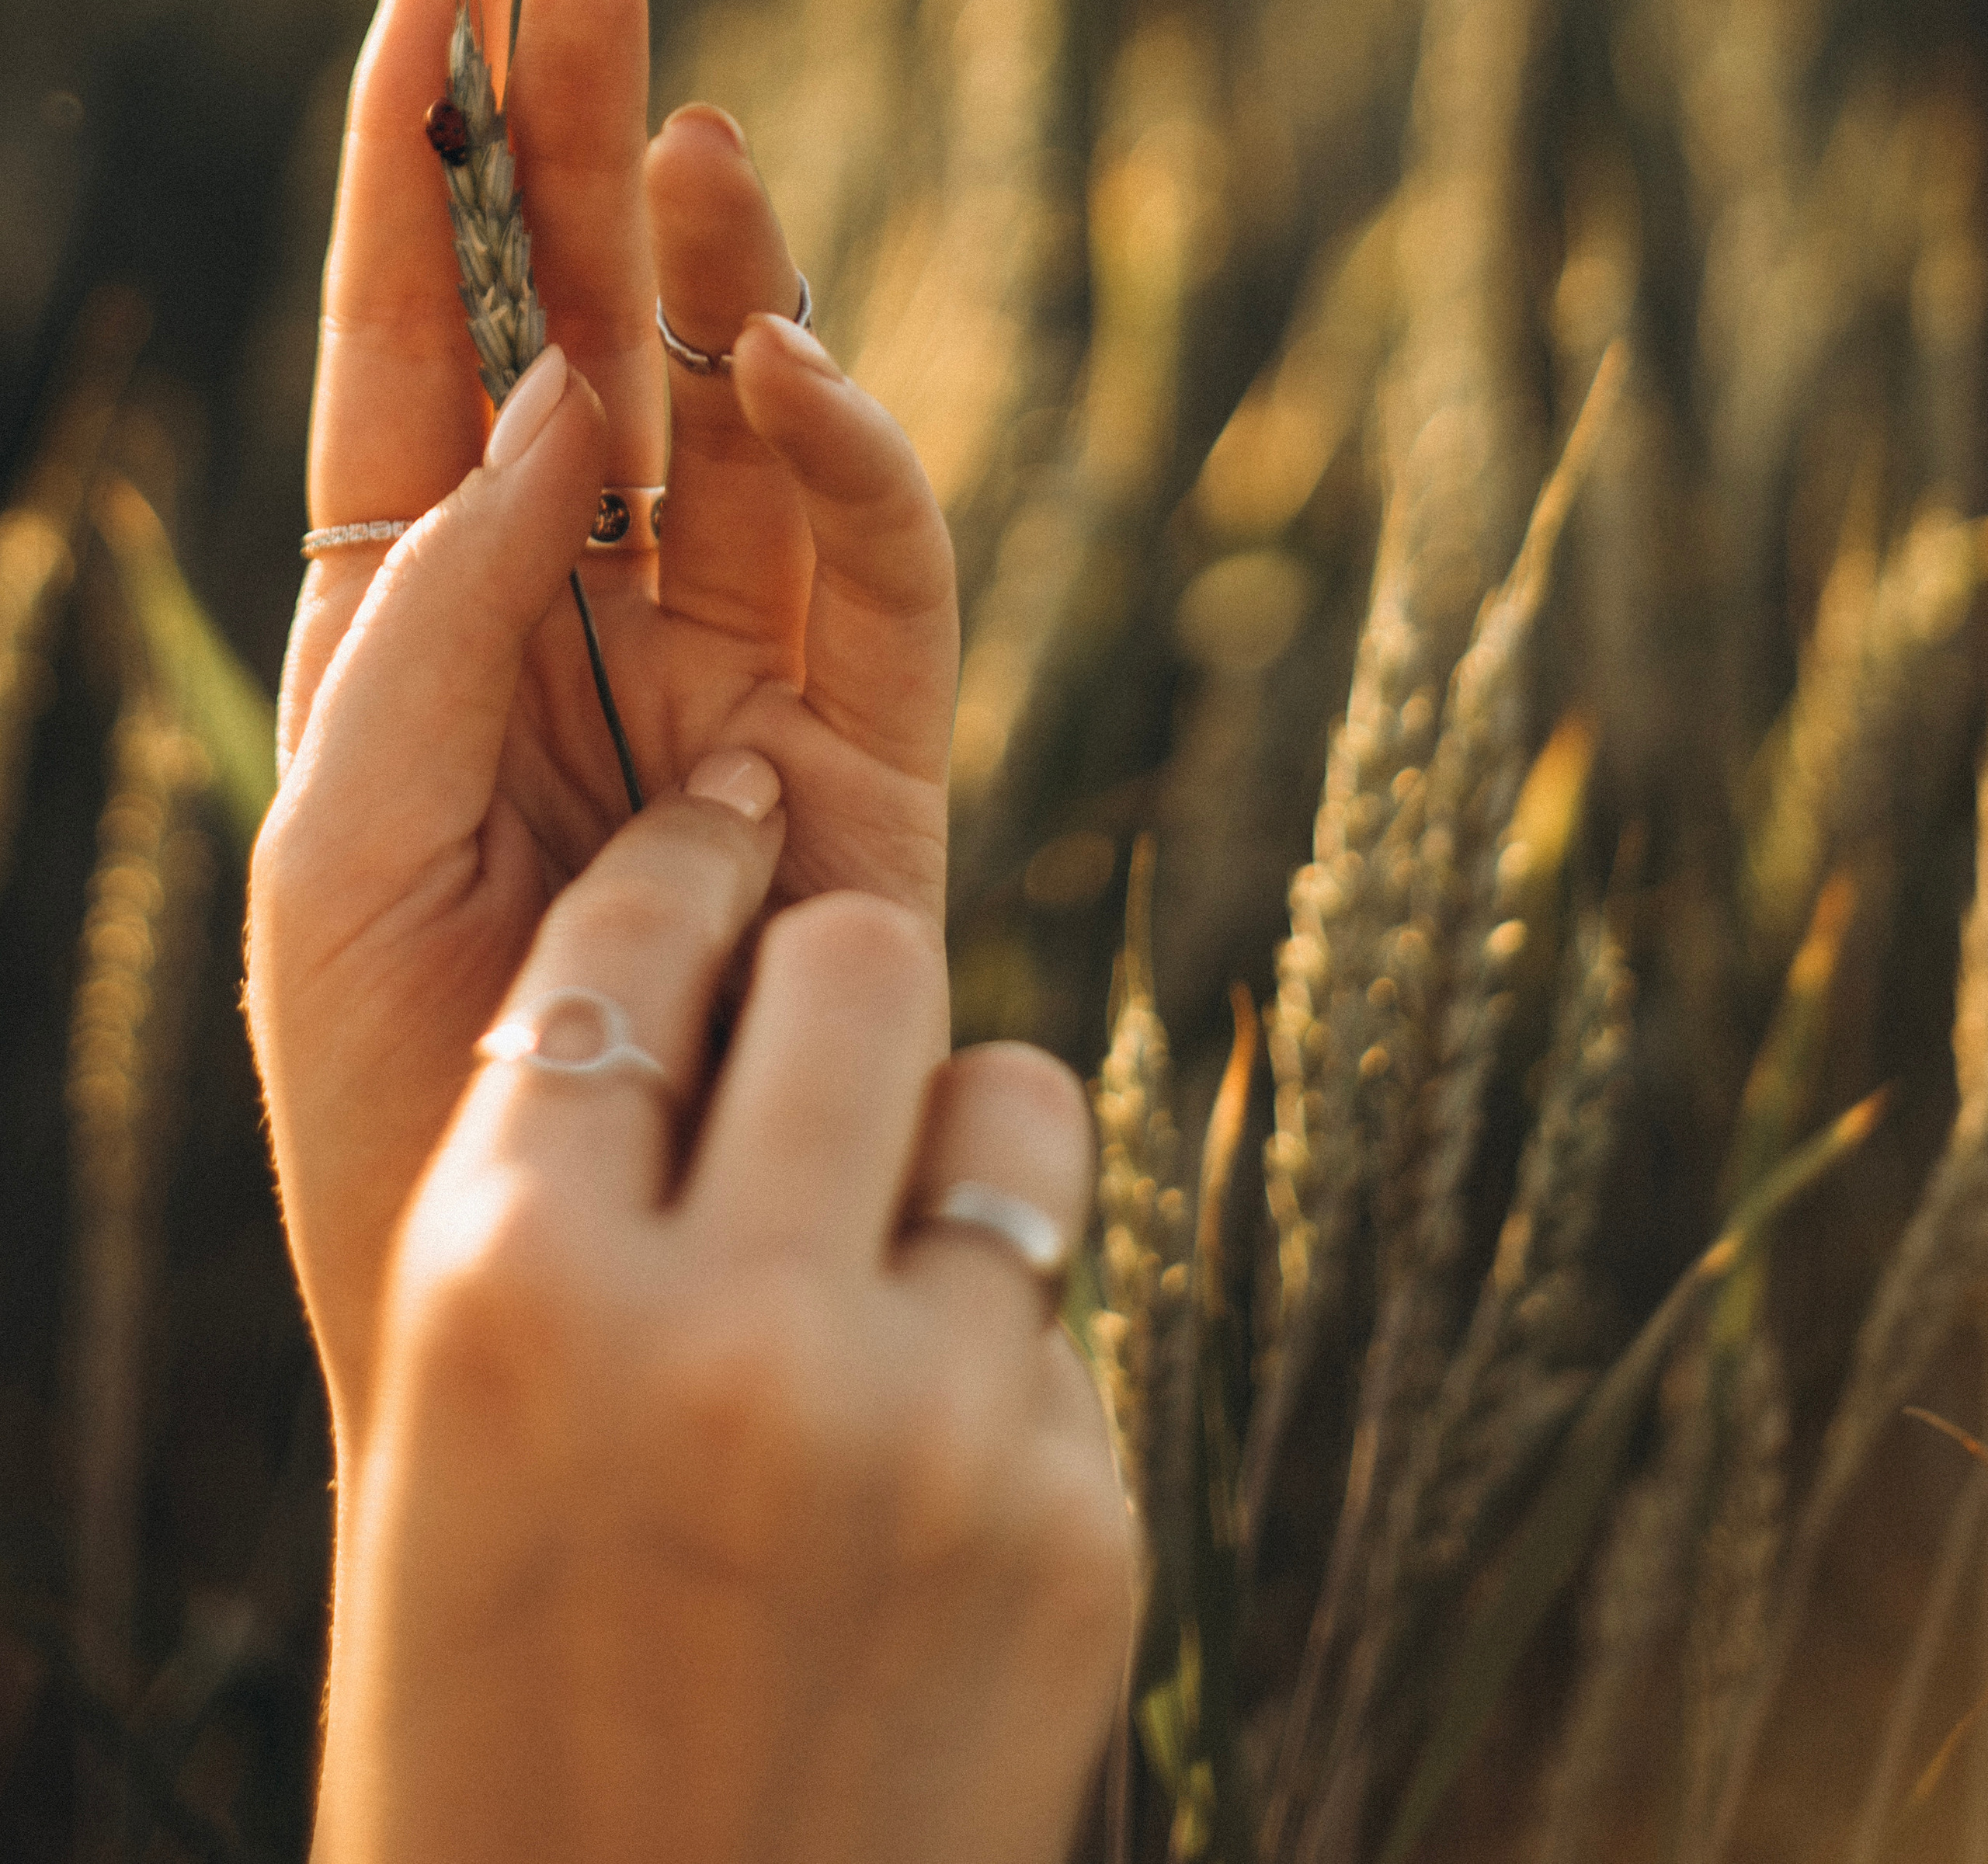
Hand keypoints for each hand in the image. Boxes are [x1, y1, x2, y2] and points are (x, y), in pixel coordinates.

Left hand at [248, 0, 957, 1441]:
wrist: (568, 1310)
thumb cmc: (400, 1104)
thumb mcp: (337, 855)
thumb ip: (433, 618)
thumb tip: (563, 402)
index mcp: (413, 612)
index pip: (413, 335)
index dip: (418, 148)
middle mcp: (580, 608)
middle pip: (581, 325)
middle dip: (570, 142)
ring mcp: (734, 662)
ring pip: (735, 405)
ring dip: (717, 255)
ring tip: (686, 118)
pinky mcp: (873, 745)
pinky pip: (879, 557)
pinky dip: (851, 448)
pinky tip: (786, 360)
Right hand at [312, 738, 1131, 1863]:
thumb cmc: (504, 1695)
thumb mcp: (457, 1424)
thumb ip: (566, 1190)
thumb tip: (733, 948)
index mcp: (507, 1294)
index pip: (622, 944)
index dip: (684, 859)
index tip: (726, 823)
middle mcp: (722, 1335)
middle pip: (859, 957)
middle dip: (840, 965)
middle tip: (824, 1018)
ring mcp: (923, 1427)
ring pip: (1012, 1096)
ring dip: (957, 1132)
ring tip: (887, 1256)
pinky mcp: (1071, 1517)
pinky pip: (1054, 1307)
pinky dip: (993, 1347)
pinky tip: (920, 1482)